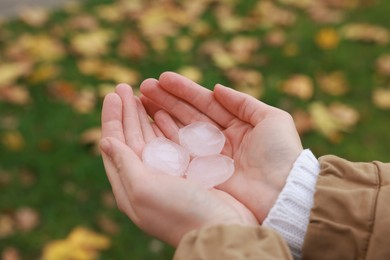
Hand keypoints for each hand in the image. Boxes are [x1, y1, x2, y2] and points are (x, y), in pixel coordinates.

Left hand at [100, 84, 256, 245]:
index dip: (111, 118)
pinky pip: (171, 142)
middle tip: (124, 86)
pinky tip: (163, 111)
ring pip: (150, 137)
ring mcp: (167, 174)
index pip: (114, 143)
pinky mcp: (187, 171)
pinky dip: (166, 126)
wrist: (220, 228)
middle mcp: (145, 178)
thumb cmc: (180, 211)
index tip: (112, 94)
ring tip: (141, 93)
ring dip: (144, 115)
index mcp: (129, 184)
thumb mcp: (144, 188)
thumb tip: (104, 141)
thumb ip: (124, 163)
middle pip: (131, 137)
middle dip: (127, 111)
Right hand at [140, 72, 302, 222]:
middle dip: (167, 99)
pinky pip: (180, 151)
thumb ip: (243, 102)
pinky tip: (152, 121)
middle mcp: (220, 138)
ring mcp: (209, 156)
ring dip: (162, 114)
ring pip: (181, 130)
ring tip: (142, 99)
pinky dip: (165, 136)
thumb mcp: (272, 119)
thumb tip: (217, 88)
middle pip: (188, 114)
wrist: (282, 192)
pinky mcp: (201, 173)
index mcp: (236, 124)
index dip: (185, 90)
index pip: (205, 102)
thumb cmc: (281, 153)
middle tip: (144, 86)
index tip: (163, 78)